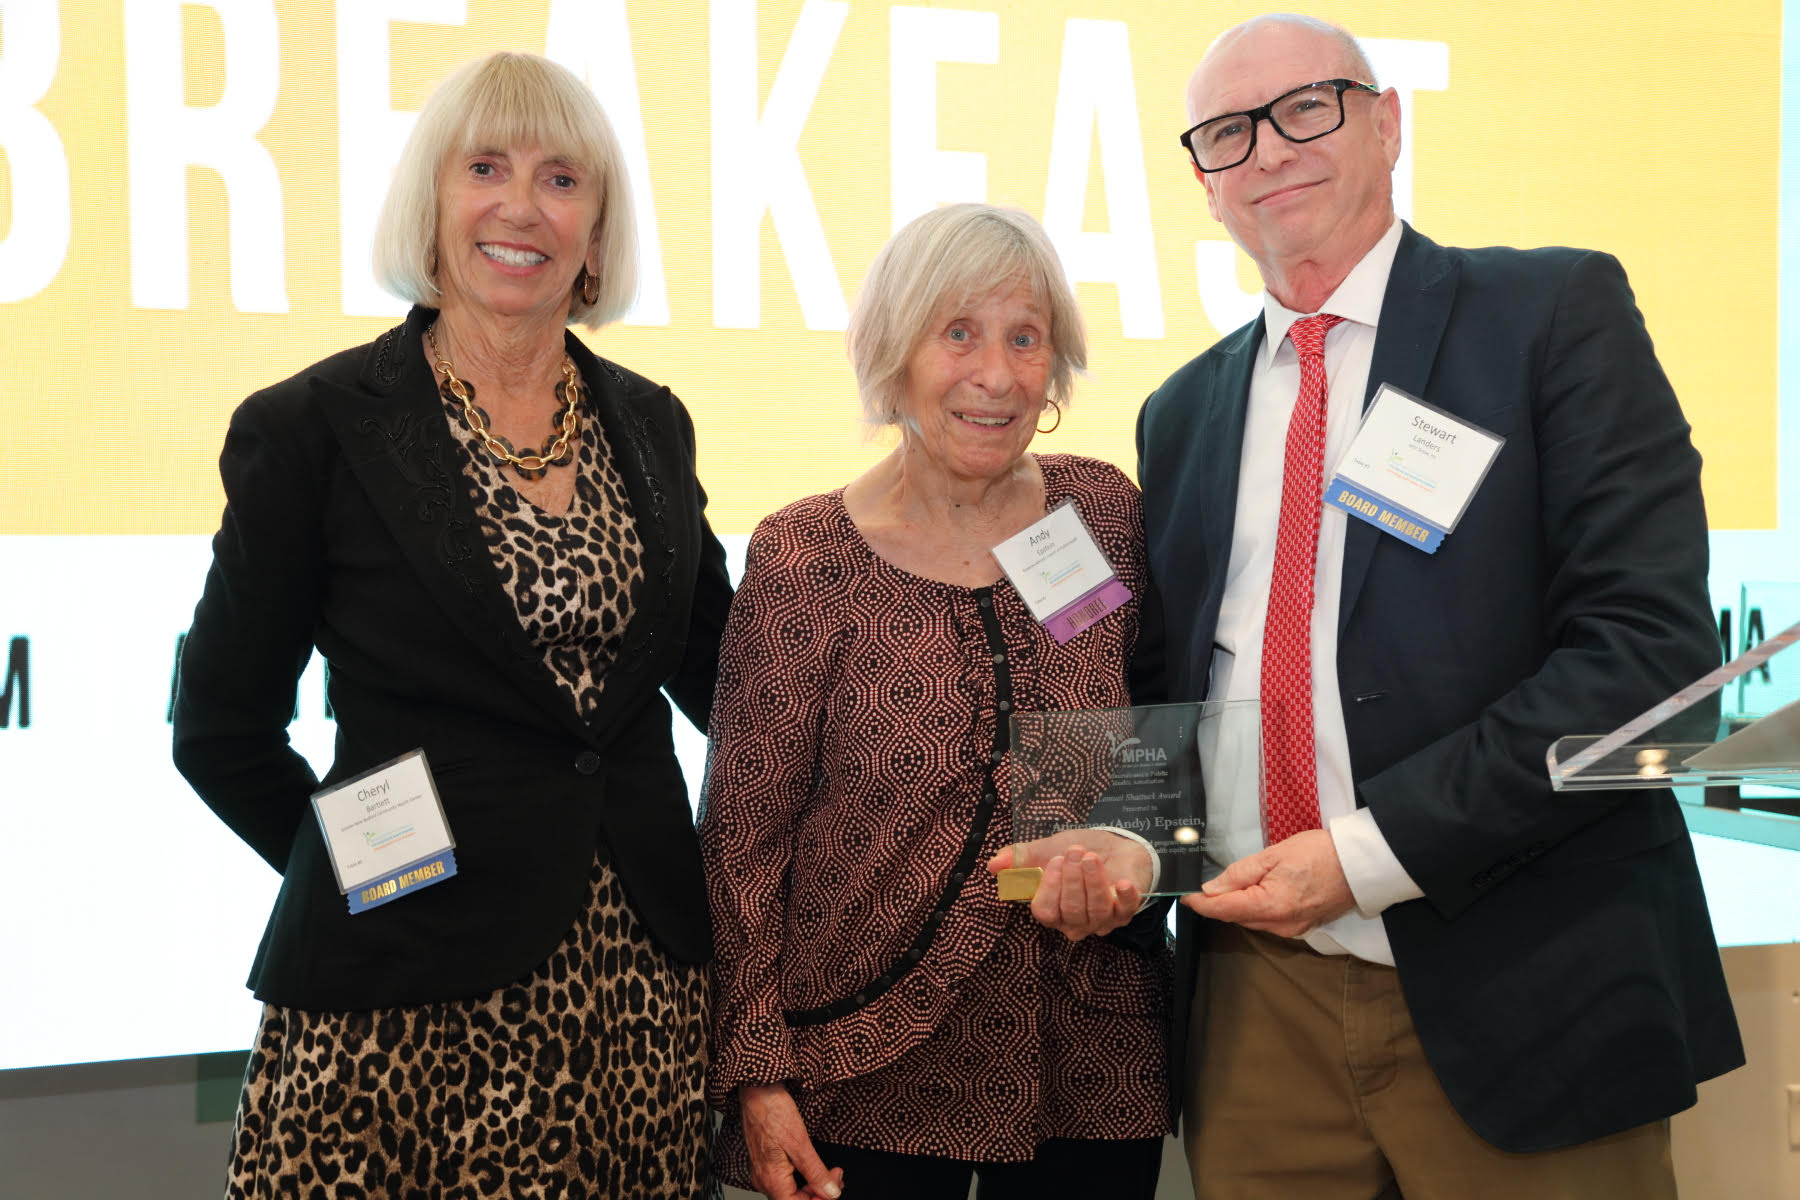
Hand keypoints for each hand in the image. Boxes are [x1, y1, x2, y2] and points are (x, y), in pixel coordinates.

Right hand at [739, 1083, 842, 1199]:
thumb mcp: (800, 1143)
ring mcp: (763, 1171)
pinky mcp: (765, 1162)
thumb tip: (831, 1192)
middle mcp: (763, 1179)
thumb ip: (815, 1172)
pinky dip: (802, 1177)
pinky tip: (812, 1167)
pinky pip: (785, 1180)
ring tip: (829, 1171)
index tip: (835, 1186)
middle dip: (819, 1192)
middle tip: (836, 1175)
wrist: (757, 1090)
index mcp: (771, 1179)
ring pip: (791, 1191)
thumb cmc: (773, 1111)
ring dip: (812, 1185)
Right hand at [987, 829, 1150, 939]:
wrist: (1114, 846)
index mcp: (1053, 910)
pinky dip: (1125, 897)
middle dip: (1073, 879)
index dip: (1049, 888)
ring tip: (1092, 857)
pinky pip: (1126, 911)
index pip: (1045, 912)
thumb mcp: (1047, 849)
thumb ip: (1021, 857)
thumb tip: (993, 866)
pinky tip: (1122, 882)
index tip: (1054, 860)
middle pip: (1071, 911)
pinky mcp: (1126, 912)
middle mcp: (1076, 922)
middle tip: (1075, 852)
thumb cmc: (1078, 853)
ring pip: (1096, 910)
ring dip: (1094, 881)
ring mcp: (1102, 920)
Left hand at [1179, 829, 1354, 936]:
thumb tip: (1212, 888)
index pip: (1223, 910)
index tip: (1184, 896)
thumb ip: (1239, 874)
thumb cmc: (1319, 853)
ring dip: (1239, 905)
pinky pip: (1270, 921)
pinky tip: (1258, 892)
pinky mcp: (1302, 927)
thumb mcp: (1273, 855)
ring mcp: (1293, 929)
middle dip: (1220, 903)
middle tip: (1206, 884)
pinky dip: (1258, 908)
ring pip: (1253, 920)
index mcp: (1270, 907)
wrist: (1359, 864)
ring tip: (1234, 884)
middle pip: (1237, 917)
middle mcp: (1280, 925)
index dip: (1200, 904)